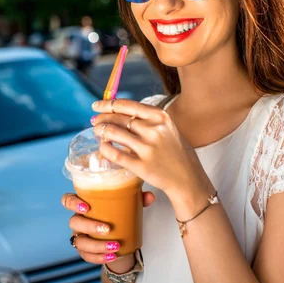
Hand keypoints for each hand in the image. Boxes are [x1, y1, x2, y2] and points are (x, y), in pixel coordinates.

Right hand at [61, 191, 154, 264]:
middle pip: (74, 222)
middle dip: (89, 226)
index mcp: (84, 204)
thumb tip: (149, 196)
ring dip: (97, 245)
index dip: (72, 203)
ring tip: (115, 246)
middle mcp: (78, 220)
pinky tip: (112, 256)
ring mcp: (80, 237)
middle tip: (107, 228)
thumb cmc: (118, 215)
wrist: (121, 238)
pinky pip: (86, 256)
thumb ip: (137, 199)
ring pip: (80, 242)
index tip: (86, 206)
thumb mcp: (128, 205)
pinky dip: (99, 257)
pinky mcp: (85, 252)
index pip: (67, 200)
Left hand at [91, 99, 213, 212]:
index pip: (127, 105)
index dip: (107, 104)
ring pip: (113, 133)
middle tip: (95, 122)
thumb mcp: (168, 128)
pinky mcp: (141, 166)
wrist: (188, 178)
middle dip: (102, 119)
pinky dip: (104, 149)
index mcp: (160, 117)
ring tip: (97, 133)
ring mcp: (147, 148)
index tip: (96, 105)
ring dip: (100, 131)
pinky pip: (115, 154)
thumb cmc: (176, 152)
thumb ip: (148, 119)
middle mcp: (153, 129)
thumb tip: (119, 112)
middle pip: (118, 118)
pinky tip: (102, 147)